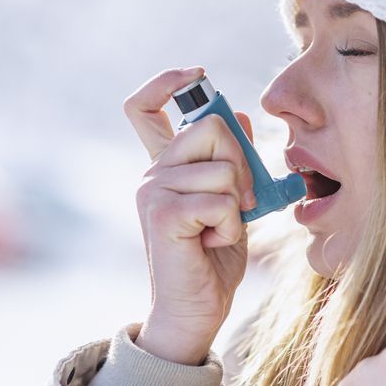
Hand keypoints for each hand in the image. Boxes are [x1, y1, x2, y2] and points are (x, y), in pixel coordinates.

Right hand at [123, 67, 256, 363]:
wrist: (195, 311)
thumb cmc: (213, 258)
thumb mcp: (231, 201)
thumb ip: (232, 161)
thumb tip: (240, 114)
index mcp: (165, 166)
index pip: (143, 106)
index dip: (167, 80)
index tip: (197, 74)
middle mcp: (152, 173)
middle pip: (210, 125)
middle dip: (241, 160)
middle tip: (240, 200)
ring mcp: (153, 191)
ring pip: (224, 167)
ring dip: (239, 203)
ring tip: (219, 230)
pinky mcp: (163, 214)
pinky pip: (221, 199)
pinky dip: (231, 224)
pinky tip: (212, 243)